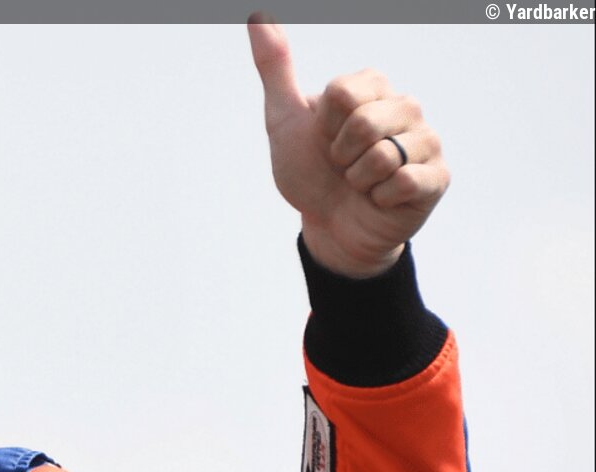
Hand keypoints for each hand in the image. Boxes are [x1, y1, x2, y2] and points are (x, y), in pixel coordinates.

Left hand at [247, 14, 449, 277]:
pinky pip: (403, 182)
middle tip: (342, 165)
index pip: (343, 93)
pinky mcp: (437, 177)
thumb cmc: (310, 171)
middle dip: (340, 154)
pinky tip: (380, 199)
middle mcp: (406, 107)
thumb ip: (275, 67)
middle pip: (364, 122)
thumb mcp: (284, 119)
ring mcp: (426, 142)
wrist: (328, 226)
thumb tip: (258, 17)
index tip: (325, 139)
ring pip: (383, 155)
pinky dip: (378, 199)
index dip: (324, 126)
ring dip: (358, 179)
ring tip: (361, 183)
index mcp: (372, 88)